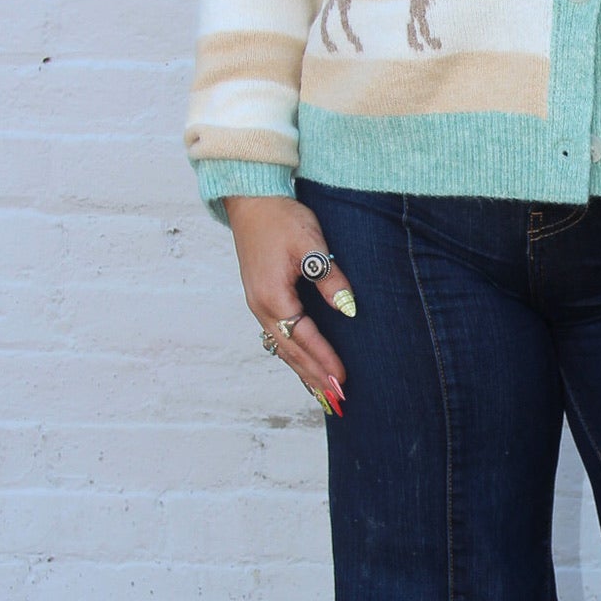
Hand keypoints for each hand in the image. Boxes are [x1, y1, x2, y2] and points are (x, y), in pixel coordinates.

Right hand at [223, 195, 354, 416]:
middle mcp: (261, 306)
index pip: (305, 337)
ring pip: (283, 347)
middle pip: (291, 351)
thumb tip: (348, 309)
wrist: (252, 200)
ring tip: (322, 395)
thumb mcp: (311, 244)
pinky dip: (293, 355)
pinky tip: (304, 366)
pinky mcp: (261, 299)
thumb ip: (330, 278)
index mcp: (272, 296)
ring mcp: (258, 304)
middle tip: (337, 401)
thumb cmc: (282, 218)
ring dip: (303, 372)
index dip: (325, 359)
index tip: (343, 378)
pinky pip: (278, 336)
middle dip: (314, 377)